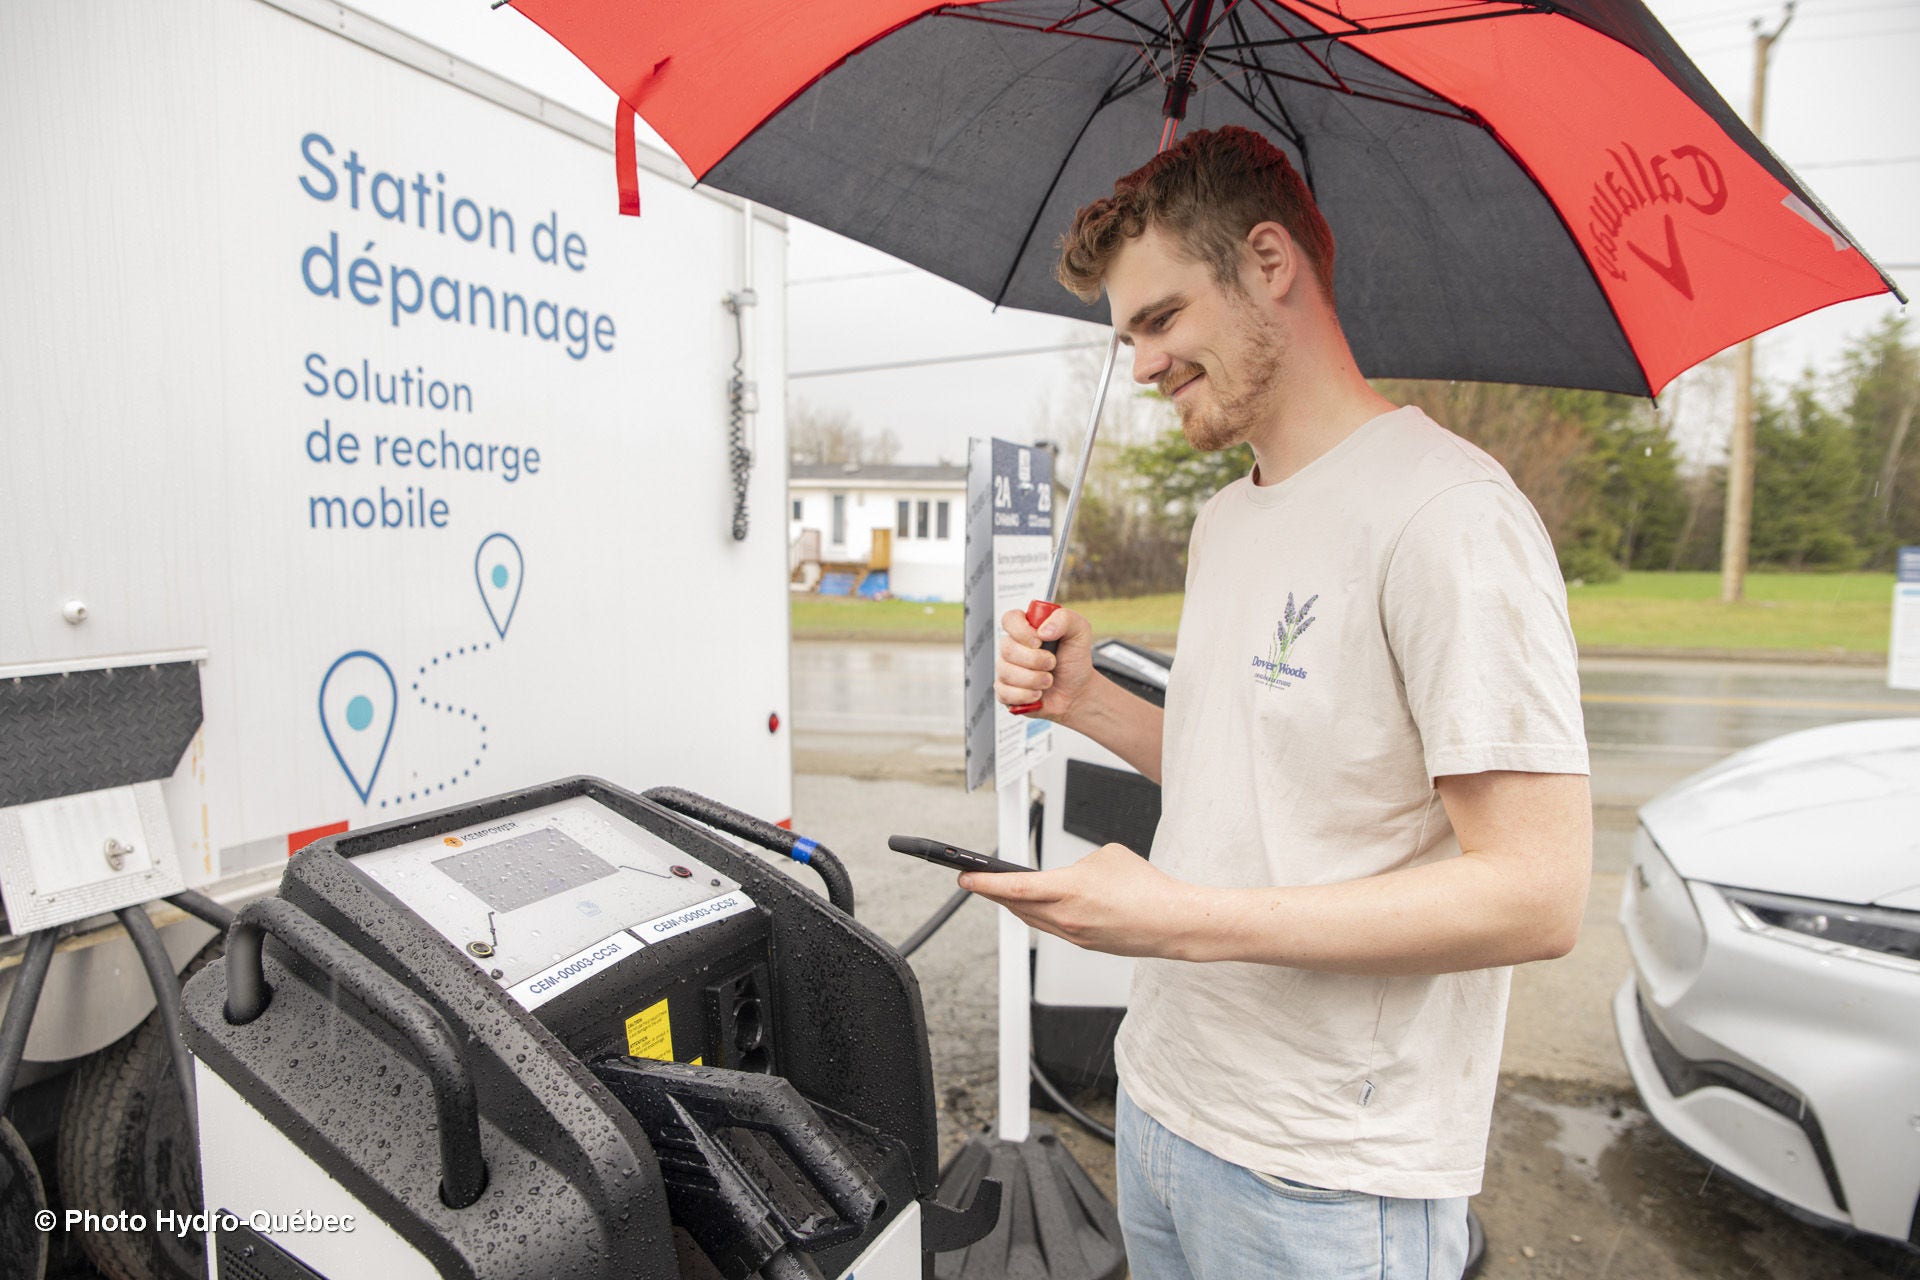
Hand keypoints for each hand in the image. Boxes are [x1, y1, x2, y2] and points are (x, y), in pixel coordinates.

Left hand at [958, 843, 1198, 958]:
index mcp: (1070, 890)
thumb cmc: (1146, 887)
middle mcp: (1067, 917)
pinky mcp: (1085, 944)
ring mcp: (1074, 935)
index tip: (965, 877)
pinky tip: (1036, 906)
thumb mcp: (1106, 856)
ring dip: (1013, 905)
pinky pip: (1051, 927)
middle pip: (1016, 906)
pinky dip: (1039, 915)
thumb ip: (1077, 864)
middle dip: (993, 893)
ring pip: (1032, 919)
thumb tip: (1067, 876)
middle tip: (975, 881)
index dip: (985, 883)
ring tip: (1000, 892)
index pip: (1015, 888)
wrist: (1173, 922)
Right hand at [995, 605, 1093, 723]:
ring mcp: (1006, 669)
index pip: (1009, 619)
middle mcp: (1013, 647)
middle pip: (1007, 649)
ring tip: (1048, 680)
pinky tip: (1037, 694)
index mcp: (1027, 628)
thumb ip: (1065, 618)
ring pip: (1006, 672)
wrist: (1077, 691)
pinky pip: (1004, 693)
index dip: (1021, 630)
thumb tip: (1043, 630)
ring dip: (1034, 679)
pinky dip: (1025, 695)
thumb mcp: (1079, 631)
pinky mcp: (1005, 691)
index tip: (1039, 641)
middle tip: (1052, 663)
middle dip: (1034, 660)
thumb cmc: (1074, 661)